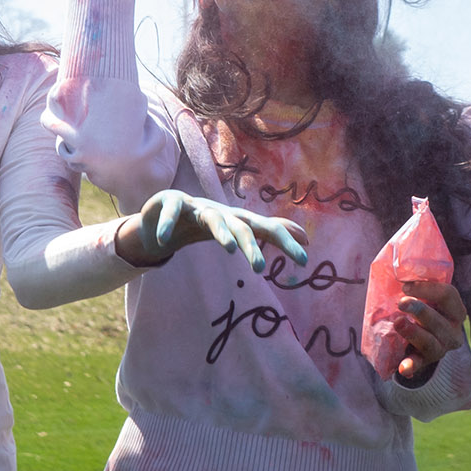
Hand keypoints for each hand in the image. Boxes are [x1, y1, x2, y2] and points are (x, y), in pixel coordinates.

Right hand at [123, 190, 309, 272]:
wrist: (162, 212)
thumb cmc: (206, 223)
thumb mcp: (239, 229)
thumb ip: (271, 232)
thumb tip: (308, 240)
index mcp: (237, 219)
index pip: (266, 229)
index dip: (285, 242)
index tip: (304, 260)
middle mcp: (221, 211)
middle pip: (241, 226)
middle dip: (252, 245)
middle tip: (260, 268)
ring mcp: (196, 205)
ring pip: (213, 217)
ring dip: (222, 232)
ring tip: (229, 251)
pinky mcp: (171, 202)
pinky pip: (173, 211)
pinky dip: (167, 225)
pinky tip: (163, 240)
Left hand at [393, 279, 467, 383]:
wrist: (422, 340)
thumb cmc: (423, 307)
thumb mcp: (425, 295)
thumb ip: (417, 279)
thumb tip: (398, 258)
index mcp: (455, 310)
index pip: (448, 295)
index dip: (428, 289)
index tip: (406, 285)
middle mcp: (453, 330)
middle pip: (440, 320)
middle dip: (421, 310)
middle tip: (401, 302)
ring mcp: (441, 348)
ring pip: (431, 343)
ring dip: (414, 333)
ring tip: (398, 323)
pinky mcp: (425, 362)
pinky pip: (419, 365)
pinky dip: (412, 366)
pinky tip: (403, 368)